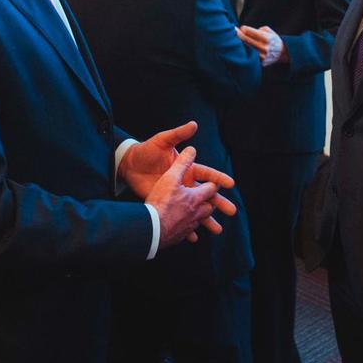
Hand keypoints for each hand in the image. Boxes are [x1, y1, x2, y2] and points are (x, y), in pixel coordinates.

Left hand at [119, 121, 236, 236]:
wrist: (130, 165)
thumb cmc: (147, 151)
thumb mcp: (163, 141)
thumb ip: (178, 134)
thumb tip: (194, 124)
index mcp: (188, 169)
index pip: (207, 174)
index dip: (219, 178)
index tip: (230, 184)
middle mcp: (186, 183)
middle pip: (207, 195)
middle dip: (220, 203)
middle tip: (232, 211)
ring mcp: (178, 196)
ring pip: (197, 210)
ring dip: (207, 220)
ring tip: (218, 230)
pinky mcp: (168, 204)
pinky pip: (180, 218)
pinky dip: (188, 229)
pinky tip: (195, 237)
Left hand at [237, 25, 287, 65]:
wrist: (283, 53)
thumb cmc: (273, 40)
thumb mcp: (269, 31)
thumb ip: (258, 30)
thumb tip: (245, 30)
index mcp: (266, 38)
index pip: (250, 32)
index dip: (244, 29)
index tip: (241, 28)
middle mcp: (264, 47)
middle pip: (246, 40)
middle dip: (238, 34)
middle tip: (232, 30)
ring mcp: (262, 56)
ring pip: (246, 49)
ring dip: (240, 44)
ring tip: (234, 40)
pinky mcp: (261, 62)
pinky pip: (249, 56)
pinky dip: (244, 52)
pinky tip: (241, 49)